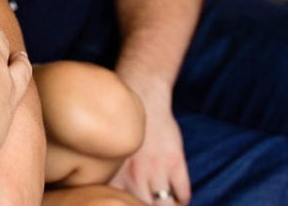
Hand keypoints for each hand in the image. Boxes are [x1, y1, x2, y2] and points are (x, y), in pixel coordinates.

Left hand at [109, 83, 190, 204]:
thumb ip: (109, 173)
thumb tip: (104, 191)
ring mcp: (156, 170)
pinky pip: (183, 194)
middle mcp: (134, 175)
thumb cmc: (121, 121)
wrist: (142, 94)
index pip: (120, 203)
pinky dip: (181, 199)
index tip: (128, 204)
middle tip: (150, 203)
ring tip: (164, 203)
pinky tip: (176, 195)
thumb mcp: (108, 149)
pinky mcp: (175, 162)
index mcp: (114, 173)